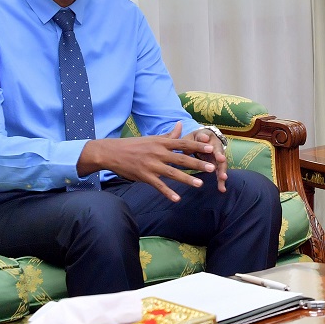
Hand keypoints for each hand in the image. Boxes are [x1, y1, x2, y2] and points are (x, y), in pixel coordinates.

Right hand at [78, 123, 217, 201]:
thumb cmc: (135, 145)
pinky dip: (168, 192)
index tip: (211, 148)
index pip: (183, 143)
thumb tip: (181, 124)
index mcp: (161, 143)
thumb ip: (169, 135)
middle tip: (212, 168)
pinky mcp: (144, 176)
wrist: (112, 152)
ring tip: (200, 184)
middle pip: (181, 158)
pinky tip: (177, 199)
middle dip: (197, 163)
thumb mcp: (152, 138)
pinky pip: (158, 185)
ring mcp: (151, 165)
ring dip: (187, 179)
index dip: (197, 146)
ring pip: (172, 173)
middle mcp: (158, 152)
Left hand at [186, 127, 227, 192]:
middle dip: (220, 156)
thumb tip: (200, 140)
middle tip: (221, 160)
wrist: (203, 140)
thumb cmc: (194, 140)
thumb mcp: (190, 138)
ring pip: (221, 164)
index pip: (205, 137)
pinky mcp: (218, 165)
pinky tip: (222, 189)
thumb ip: (190, 140)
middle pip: (218, 151)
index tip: (205, 139)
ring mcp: (219, 156)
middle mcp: (216, 145)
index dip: (205, 138)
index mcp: (207, 136)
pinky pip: (220, 173)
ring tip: (223, 178)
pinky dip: (221, 181)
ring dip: (222, 171)